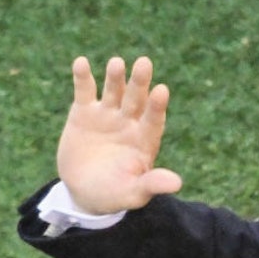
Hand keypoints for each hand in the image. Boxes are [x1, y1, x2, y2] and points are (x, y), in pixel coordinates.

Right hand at [56, 55, 181, 214]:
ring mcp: (107, 115)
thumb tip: (177, 184)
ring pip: (114, 91)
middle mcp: (129, 122)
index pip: (153, 120)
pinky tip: (81, 63)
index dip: (157, 107)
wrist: (83, 191)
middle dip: (139, 82)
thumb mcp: (132, 193)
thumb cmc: (114, 195)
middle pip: (136, 99)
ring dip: (115, 77)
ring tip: (116, 63)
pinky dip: (83, 77)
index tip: (162, 91)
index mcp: (144, 140)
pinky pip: (85, 91)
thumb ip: (151, 184)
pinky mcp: (84, 112)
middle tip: (144, 63)